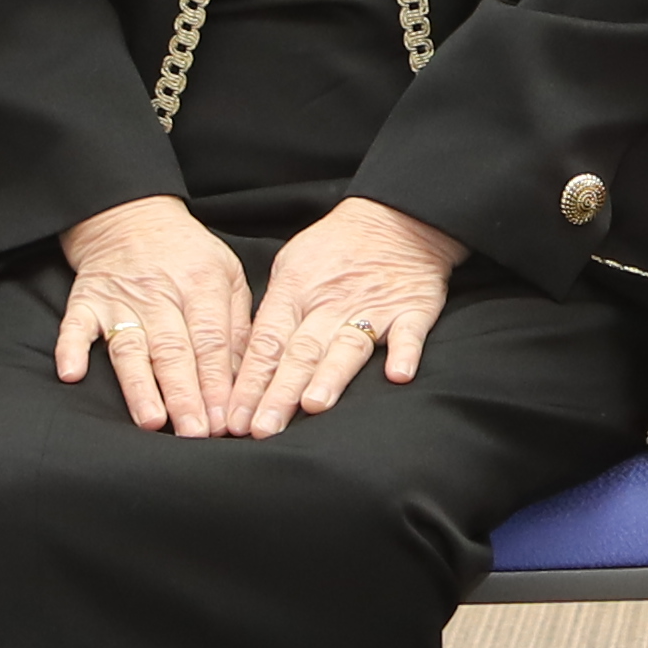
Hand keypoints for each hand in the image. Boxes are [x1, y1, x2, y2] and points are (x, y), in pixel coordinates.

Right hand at [56, 195, 253, 436]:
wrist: (132, 216)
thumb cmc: (187, 254)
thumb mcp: (227, 274)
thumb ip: (236, 324)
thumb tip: (246, 378)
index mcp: (202, 284)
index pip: (211, 340)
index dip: (217, 382)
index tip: (223, 421)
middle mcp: (161, 292)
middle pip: (174, 350)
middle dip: (185, 394)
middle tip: (193, 432)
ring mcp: (120, 297)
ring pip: (131, 346)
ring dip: (139, 384)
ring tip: (150, 419)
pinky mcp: (86, 299)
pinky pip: (74, 325)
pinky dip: (71, 348)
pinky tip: (71, 374)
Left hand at [236, 197, 462, 434]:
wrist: (396, 218)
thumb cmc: (335, 247)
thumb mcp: (291, 268)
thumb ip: (274, 315)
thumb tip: (246, 363)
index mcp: (295, 293)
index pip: (267, 344)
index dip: (250, 383)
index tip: (234, 418)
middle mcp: (330, 305)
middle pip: (301, 353)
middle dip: (279, 393)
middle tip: (261, 428)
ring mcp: (373, 308)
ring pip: (348, 347)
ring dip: (331, 376)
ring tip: (314, 404)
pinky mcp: (413, 309)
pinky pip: (409, 332)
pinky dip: (405, 352)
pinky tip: (398, 375)